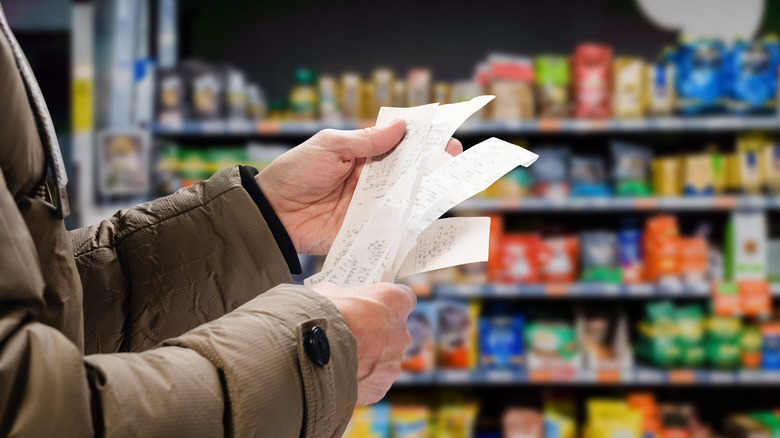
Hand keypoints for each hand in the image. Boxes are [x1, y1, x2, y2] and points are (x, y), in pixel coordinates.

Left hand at [256, 119, 463, 253]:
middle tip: (455, 159)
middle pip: (409, 172)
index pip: (399, 145)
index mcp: (363, 154)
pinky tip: (430, 220)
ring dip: (427, 193)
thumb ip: (366, 141)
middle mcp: (371, 180)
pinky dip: (411, 225)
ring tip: (450, 186)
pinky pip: (393, 227)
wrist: (272, 213)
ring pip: (406, 199)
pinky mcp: (367, 230)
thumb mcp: (329, 147)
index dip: (422, 140)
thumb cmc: (295, 173)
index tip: (445, 136)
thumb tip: (401, 126)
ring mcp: (371, 206)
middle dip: (433, 165)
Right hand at [310, 282, 415, 406]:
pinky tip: (339, 376)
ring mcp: (393, 363)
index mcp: (394, 302)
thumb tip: (334, 299)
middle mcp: (401, 333)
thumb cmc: (322, 315)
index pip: (404, 298)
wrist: (309, 353)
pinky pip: (372, 381)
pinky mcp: (381, 386)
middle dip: (375, 333)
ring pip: (383, 359)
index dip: (388, 303)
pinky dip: (359, 380)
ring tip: (340, 358)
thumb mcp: (329, 293)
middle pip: (394, 332)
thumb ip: (342, 296)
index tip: (376, 306)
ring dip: (367, 359)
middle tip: (351, 334)